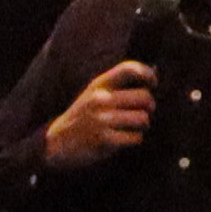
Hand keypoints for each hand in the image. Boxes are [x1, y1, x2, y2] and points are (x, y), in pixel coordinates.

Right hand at [39, 58, 158, 170]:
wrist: (56, 142)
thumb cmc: (82, 117)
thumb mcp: (93, 94)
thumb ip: (118, 86)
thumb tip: (154, 74)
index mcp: (98, 85)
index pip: (128, 69)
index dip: (147, 74)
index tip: (153, 83)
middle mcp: (100, 99)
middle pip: (144, 97)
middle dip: (150, 107)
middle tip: (145, 112)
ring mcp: (101, 119)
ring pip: (142, 118)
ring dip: (143, 125)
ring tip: (135, 127)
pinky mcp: (104, 139)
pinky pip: (135, 137)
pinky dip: (135, 139)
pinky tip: (125, 139)